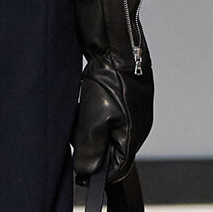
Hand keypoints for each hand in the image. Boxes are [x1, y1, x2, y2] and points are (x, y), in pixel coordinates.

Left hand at [71, 0, 153, 182]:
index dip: (96, 172)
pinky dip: (93, 113)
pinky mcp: (124, 94)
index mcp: (135, 135)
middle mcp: (138, 123)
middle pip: (112, 151)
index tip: (77, 170)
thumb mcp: (93, 118)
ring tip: (80, 114)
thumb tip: (87, 172)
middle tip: (75, 136)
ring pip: (108, 132)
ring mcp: (133, 108)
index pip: (117, 169)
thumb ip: (90, 148)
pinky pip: (107, 114)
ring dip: (90, 129)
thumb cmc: (108, 77)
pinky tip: (85, 101)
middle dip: (91, 148)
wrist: (115, 39)